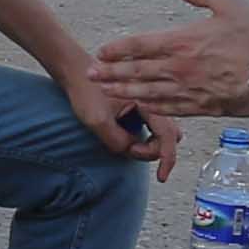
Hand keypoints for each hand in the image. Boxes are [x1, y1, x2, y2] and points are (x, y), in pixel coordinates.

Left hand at [60, 73, 176, 176]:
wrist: (78, 73)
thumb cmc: (86, 91)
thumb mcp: (98, 120)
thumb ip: (117, 140)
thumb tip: (132, 151)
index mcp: (148, 101)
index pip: (167, 136)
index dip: (166, 159)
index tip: (161, 176)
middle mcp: (153, 102)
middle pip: (170, 136)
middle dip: (154, 151)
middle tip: (130, 151)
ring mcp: (150, 105)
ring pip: (164, 133)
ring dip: (152, 145)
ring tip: (130, 146)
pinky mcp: (143, 109)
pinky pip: (154, 129)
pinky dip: (148, 139)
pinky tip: (130, 141)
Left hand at [87, 0, 248, 119]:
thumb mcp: (227, 3)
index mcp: (183, 41)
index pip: (140, 45)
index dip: (118, 49)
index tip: (101, 51)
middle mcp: (181, 68)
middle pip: (137, 71)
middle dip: (111, 73)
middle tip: (90, 74)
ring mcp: (190, 90)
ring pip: (148, 92)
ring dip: (124, 91)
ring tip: (106, 91)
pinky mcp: (203, 107)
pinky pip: (171, 109)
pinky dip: (152, 107)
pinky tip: (141, 106)